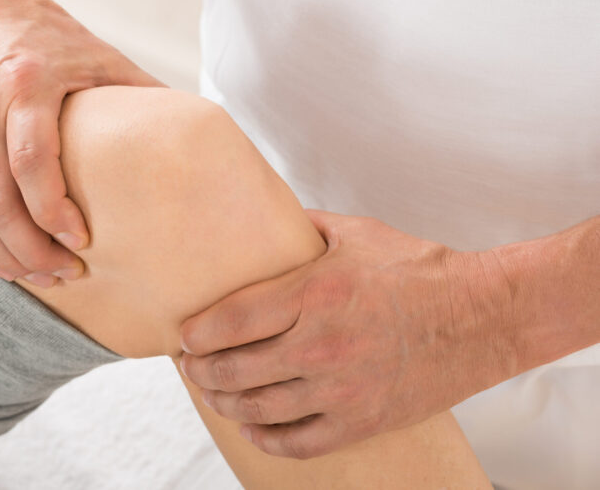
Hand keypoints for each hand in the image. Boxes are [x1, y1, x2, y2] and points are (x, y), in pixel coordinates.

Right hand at [0, 0, 160, 287]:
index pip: (32, 164)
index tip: (82, 243)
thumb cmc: (53, 37)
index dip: (54, 213)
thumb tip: (196, 140)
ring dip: (1, 255)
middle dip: (30, 250)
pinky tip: (0, 261)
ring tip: (39, 277)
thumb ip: (142, 97)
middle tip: (65, 274)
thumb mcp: (103, 58)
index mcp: (26, 84)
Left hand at [180, 210, 516, 458]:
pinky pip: (296, 442)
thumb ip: (301, 228)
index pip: (228, 321)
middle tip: (189, 365)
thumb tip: (262, 221)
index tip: (183, 335)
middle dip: (199, 370)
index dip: (194, 334)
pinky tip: (252, 423)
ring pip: (256, 409)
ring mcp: (341, 391)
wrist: (481, 316)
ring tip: (212, 391)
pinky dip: (264, 436)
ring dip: (222, 402)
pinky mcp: (361, 421)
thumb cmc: (419, 270)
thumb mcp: (354, 233)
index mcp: (314, 293)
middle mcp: (321, 346)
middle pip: (233, 370)